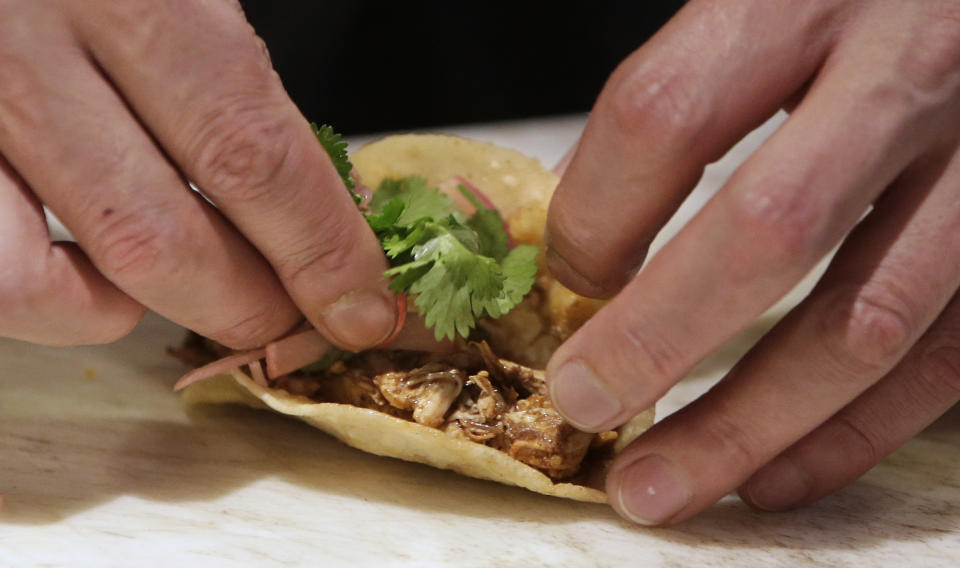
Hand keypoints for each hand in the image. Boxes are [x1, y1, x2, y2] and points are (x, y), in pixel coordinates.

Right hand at [0, 1, 395, 349]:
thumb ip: (236, 73)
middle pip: (159, 236)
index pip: (248, 148)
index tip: (360, 302)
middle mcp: (26, 44)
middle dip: (252, 305)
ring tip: (209, 290)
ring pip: (48, 282)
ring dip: (151, 309)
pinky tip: (105, 267)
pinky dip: (61, 300)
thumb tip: (322, 203)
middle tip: (300, 315)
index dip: (319, 247)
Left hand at [544, 0, 959, 523]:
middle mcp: (908, 72)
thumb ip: (681, 96)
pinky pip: (943, 364)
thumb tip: (581, 230)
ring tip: (661, 486)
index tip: (565, 277)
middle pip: (766, 231)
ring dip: (749, 427)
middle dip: (658, 338)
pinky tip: (775, 473)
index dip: (593, 213)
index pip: (664, 114)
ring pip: (865, 325)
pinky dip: (850, 436)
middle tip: (583, 404)